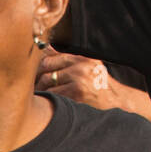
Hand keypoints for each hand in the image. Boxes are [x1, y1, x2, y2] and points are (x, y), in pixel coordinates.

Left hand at [36, 50, 150, 116]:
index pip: (50, 57)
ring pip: (47, 83)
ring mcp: (79, 81)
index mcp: (82, 59)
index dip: (38, 66)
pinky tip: (52, 103)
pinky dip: (49, 100)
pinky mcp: (76, 96)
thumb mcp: (87, 68)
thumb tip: (46, 48)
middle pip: (46, 68)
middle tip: (34, 86)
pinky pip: (52, 96)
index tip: (34, 74)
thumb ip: (67, 60)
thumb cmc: (99, 86)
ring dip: (42, 91)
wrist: (116, 103)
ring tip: (41, 96)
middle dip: (37, 78)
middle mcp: (81, 67)